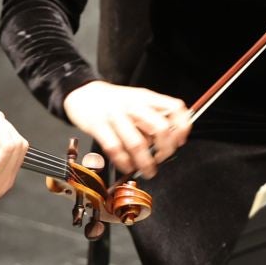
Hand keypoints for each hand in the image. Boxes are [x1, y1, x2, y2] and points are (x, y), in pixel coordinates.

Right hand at [61, 80, 189, 177]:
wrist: (83, 94)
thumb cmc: (113, 102)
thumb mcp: (138, 101)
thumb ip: (154, 117)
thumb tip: (172, 140)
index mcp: (146, 98)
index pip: (174, 108)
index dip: (182, 127)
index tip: (180, 141)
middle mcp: (133, 105)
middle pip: (160, 127)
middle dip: (165, 150)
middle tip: (161, 158)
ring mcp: (115, 116)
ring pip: (137, 143)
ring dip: (145, 162)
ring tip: (147, 170)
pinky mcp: (98, 126)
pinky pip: (115, 149)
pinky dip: (124, 162)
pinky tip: (127, 166)